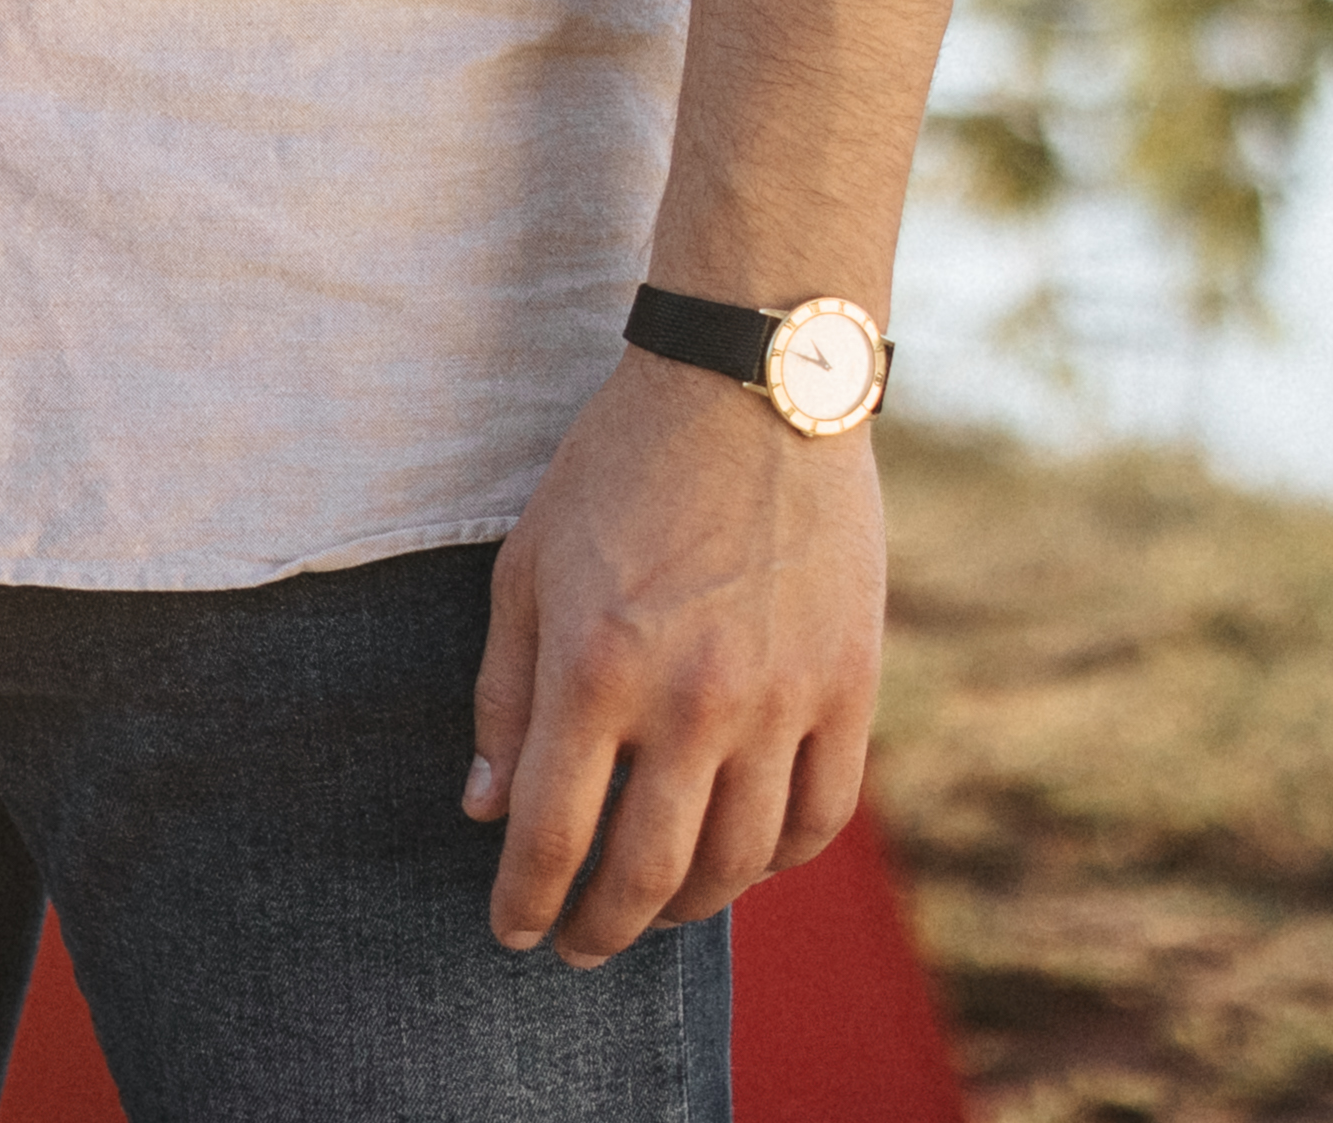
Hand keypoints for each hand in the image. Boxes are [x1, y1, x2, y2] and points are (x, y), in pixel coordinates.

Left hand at [465, 354, 888, 960]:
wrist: (752, 385)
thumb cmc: (621, 469)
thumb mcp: (529, 565)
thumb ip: (503, 693)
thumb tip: (484, 812)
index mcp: (596, 667)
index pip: (551, 836)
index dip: (524, 902)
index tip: (512, 931)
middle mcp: (692, 699)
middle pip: (643, 874)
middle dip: (598, 930)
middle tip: (578, 946)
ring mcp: (781, 699)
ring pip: (738, 862)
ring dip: (687, 906)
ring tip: (655, 909)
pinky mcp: (849, 687)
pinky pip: (819, 817)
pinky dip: (780, 860)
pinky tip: (745, 860)